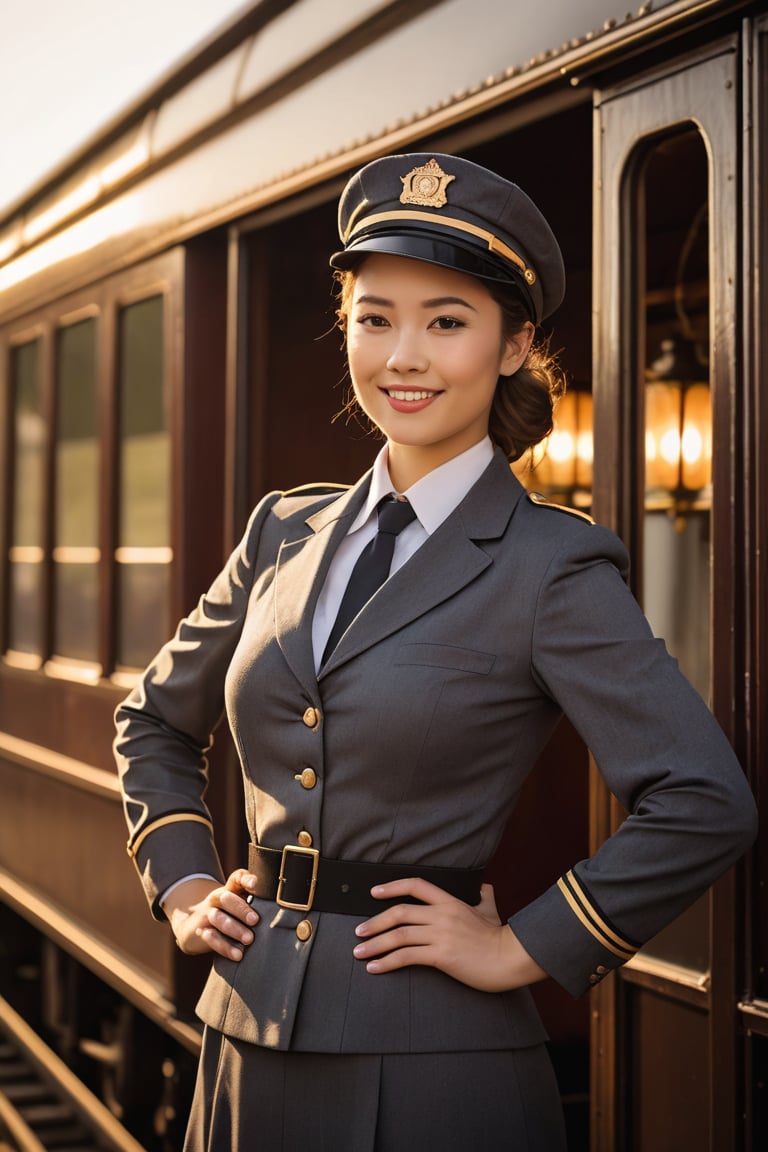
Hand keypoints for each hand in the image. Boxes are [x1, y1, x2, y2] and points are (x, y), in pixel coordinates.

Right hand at [165, 870, 259, 961]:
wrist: (194, 924)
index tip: (256, 884)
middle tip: (255, 920)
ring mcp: (207, 915)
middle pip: (226, 897)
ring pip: (218, 918)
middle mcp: (217, 899)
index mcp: (230, 889)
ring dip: (234, 929)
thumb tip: (284, 913)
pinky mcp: (201, 932)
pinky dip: (225, 947)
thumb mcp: (239, 903)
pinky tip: (238, 955)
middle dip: (241, 909)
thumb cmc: (228, 913)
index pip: (236, 877)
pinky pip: (211, 938)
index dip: (245, 878)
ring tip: (249, 940)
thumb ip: (257, 904)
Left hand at [352, 879, 546, 992]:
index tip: (374, 892)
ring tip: (359, 952)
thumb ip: (484, 898)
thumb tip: (484, 888)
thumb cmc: (500, 937)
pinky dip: (387, 962)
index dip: (392, 886)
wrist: (510, 958)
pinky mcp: (441, 955)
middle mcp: (442, 914)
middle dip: (374, 922)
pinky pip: (407, 956)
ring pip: (399, 935)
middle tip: (359, 932)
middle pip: (399, 912)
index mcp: (450, 901)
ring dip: (375, 944)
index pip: (416, 885)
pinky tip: (376, 968)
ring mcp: (440, 934)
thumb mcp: (490, 910)